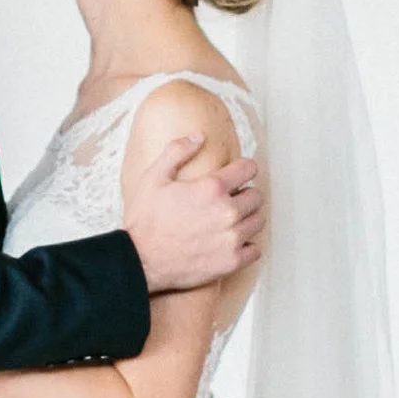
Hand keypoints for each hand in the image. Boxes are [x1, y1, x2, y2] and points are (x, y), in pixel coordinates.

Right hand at [123, 136, 264, 294]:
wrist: (140, 261)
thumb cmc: (146, 221)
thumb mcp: (154, 178)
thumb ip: (177, 151)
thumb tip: (199, 135)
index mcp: (211, 188)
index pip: (248, 169)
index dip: (244, 169)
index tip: (239, 173)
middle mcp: (227, 212)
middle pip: (256, 196)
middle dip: (246, 194)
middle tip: (231, 199)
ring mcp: (231, 239)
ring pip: (258, 221)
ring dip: (248, 218)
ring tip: (232, 220)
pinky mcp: (231, 262)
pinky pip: (255, 250)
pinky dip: (247, 245)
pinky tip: (233, 242)